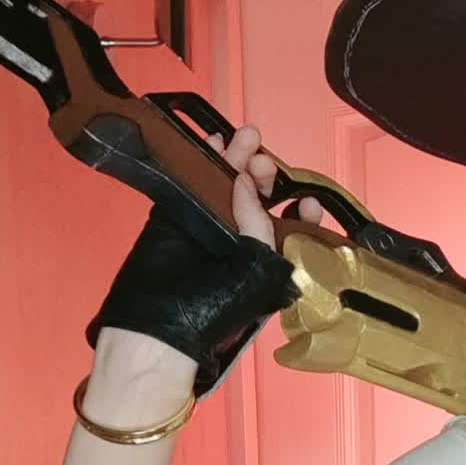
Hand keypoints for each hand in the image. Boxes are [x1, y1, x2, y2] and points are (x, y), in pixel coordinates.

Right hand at [86, 121, 323, 397]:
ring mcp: (210, 229)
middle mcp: (242, 244)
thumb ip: (258, 222)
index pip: (294, 231)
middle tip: (262, 159)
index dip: (302, 211)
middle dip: (265, 175)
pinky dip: (202, 162)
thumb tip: (246, 182)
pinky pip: (194, 184)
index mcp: (269, 264)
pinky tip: (214, 142)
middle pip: (259, 199)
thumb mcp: (256, 268)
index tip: (307, 199)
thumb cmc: (213, 310)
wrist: (158, 326)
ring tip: (245, 137)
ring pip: (228, 185)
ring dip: (237, 159)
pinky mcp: (179, 218)